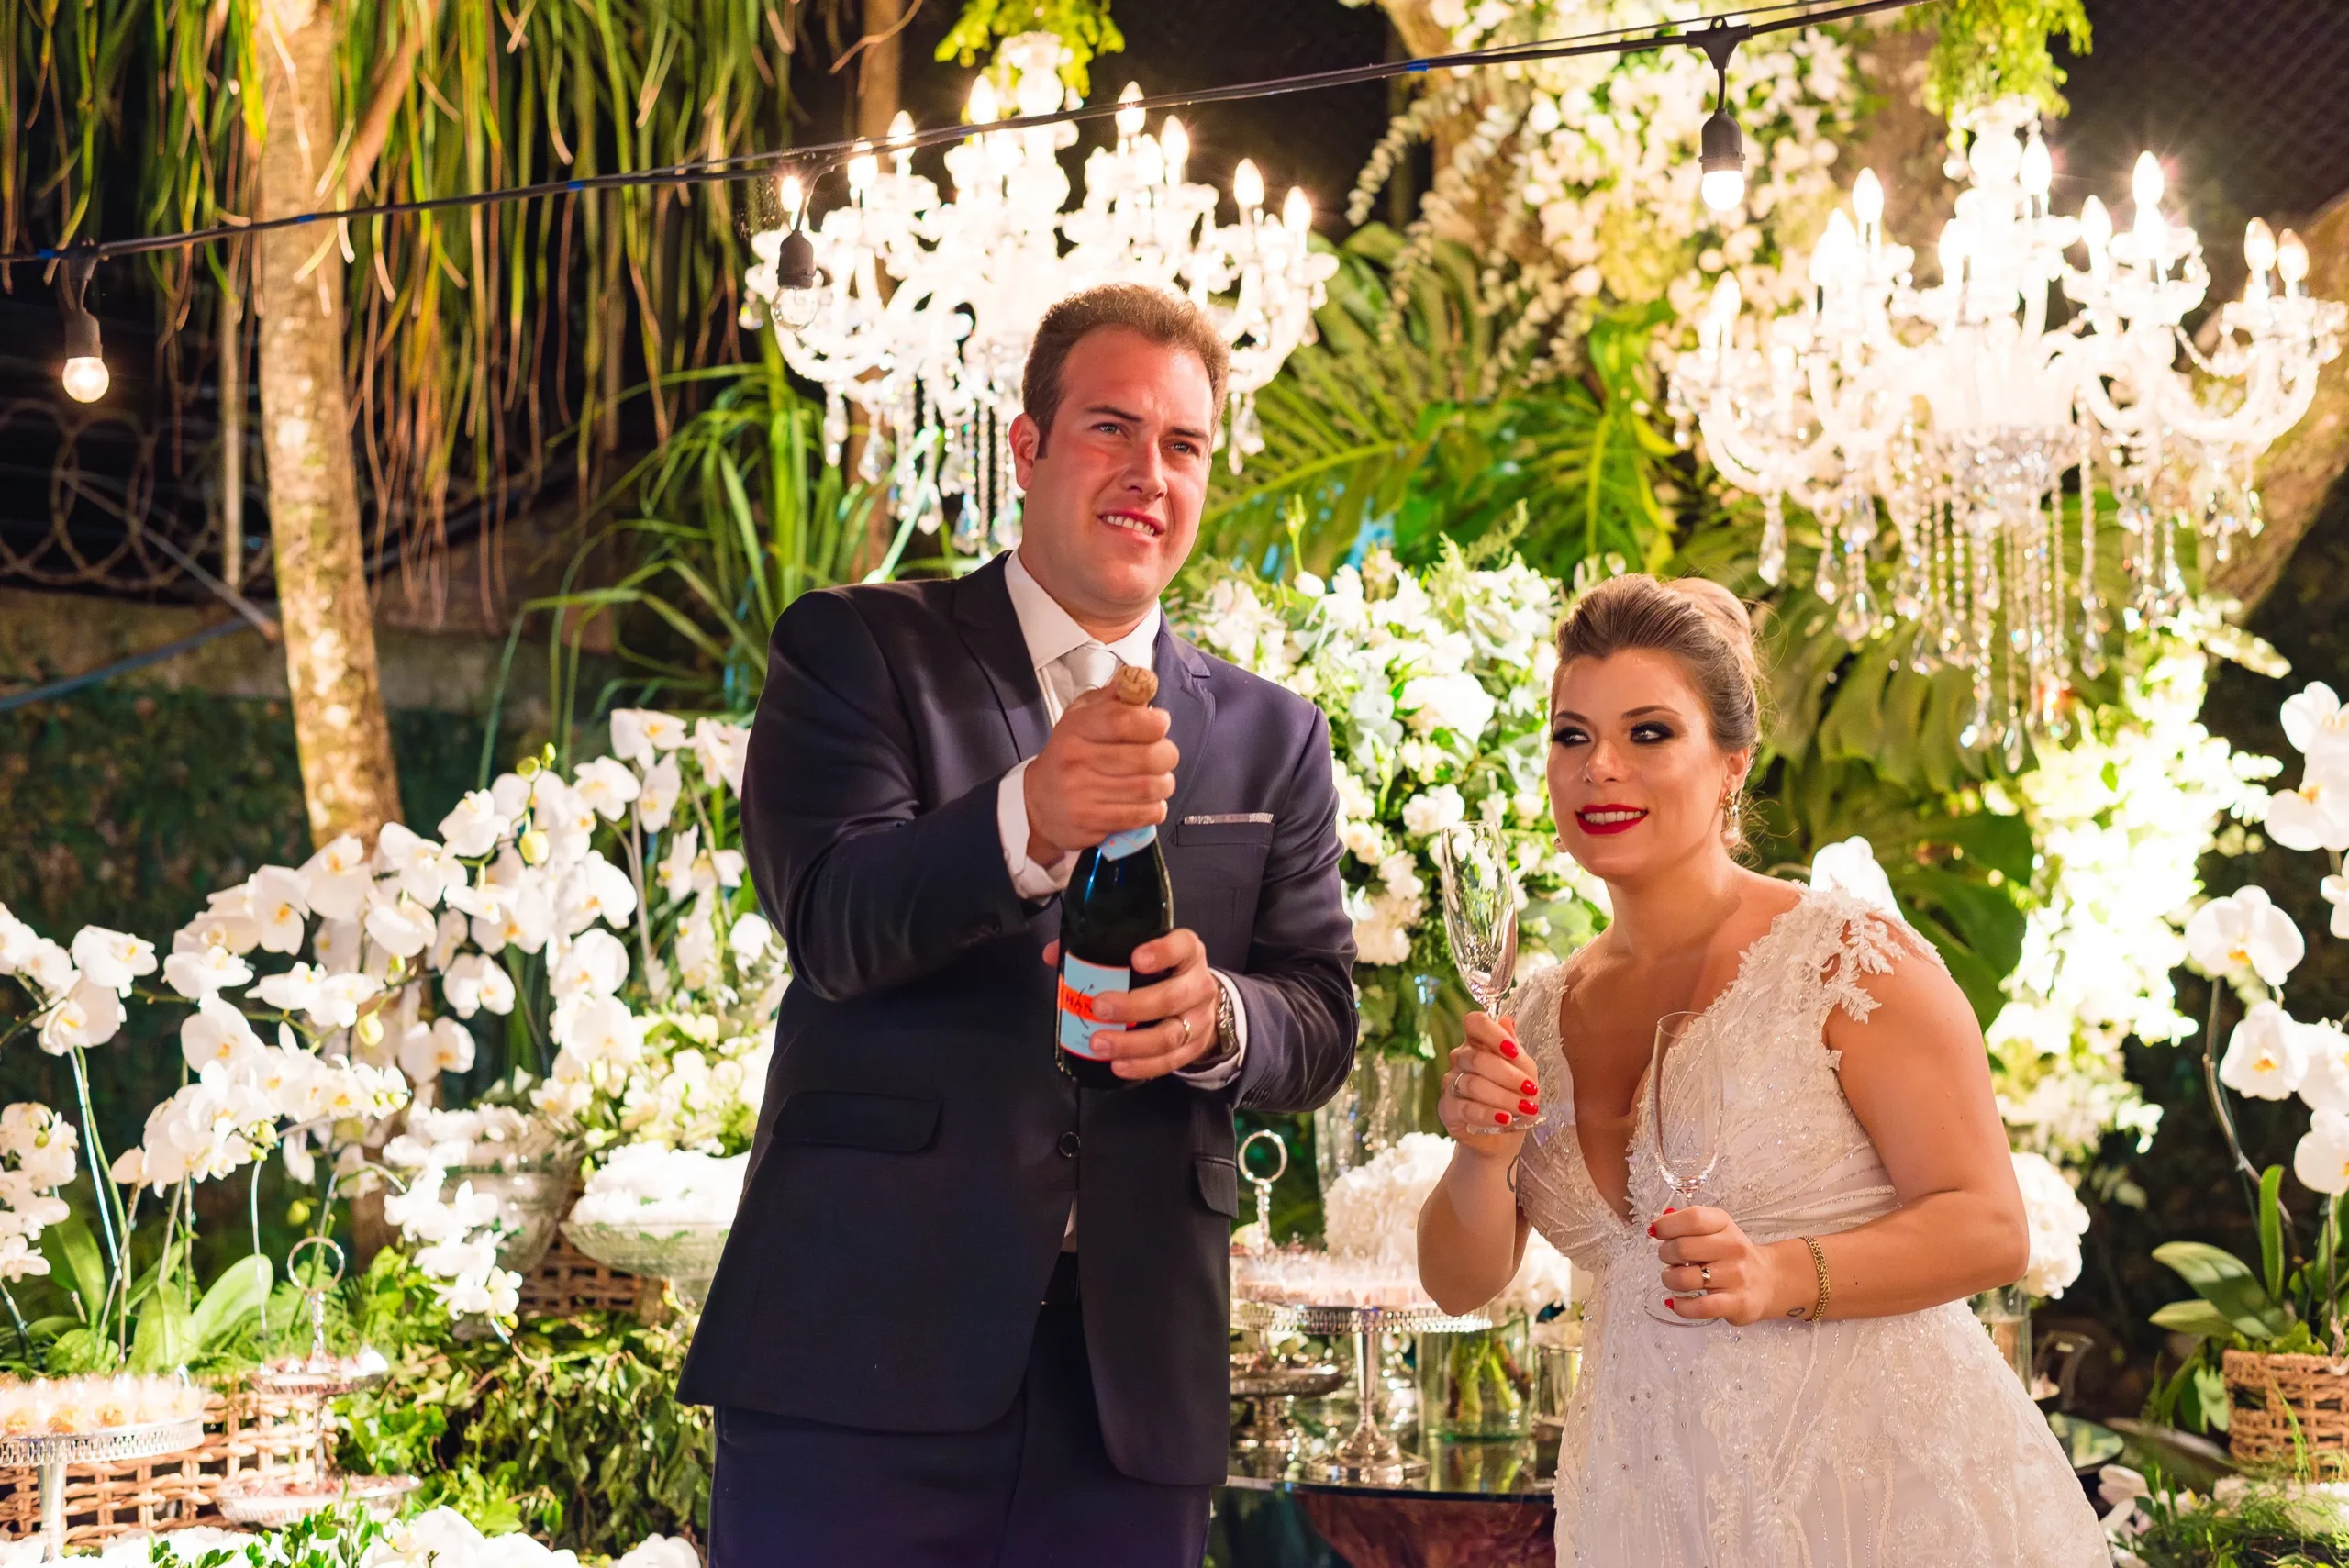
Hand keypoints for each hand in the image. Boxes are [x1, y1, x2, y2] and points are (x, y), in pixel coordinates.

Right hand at [1023, 686, 1178, 863]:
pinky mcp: (1091, 822)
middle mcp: (1076, 760)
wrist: (1037, 803)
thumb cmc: (1070, 755)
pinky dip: (1155, 809)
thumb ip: (1112, 699)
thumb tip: (1143, 680)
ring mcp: (1082, 794)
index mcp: (1076, 728)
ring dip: (1164, 784)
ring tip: (1158, 781)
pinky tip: (1148, 803)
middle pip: (1148, 757)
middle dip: (1168, 755)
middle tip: (1164, 756)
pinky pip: (1142, 815)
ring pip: (1150, 788)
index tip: (1160, 723)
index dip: (1154, 721)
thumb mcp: (1081, 717)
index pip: (1124, 720)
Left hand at [1038, 930, 1220, 1079]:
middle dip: (1133, 1006)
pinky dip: (1142, 1066)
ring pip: (1170, 1035)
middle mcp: (1199, 985)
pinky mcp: (1194, 1048)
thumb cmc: (1163, 973)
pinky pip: (1170, 1061)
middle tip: (1099, 1007)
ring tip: (1099, 1043)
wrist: (1201, 1004)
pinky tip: (1118, 1065)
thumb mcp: (1144, 953)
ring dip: (1131, 1043)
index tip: (1136, 959)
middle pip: (1172, 998)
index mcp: (1188, 953)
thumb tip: (1052, 954)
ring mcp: (1199, 1020)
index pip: (1182, 947)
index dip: (1162, 952)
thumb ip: (1101, 950)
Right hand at [1436, 1011, 1538, 1159]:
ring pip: (1473, 1084)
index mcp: (1478, 1042)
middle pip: (1477, 1058)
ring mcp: (1450, 1083)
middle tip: (1530, 1090)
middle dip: (1508, 1075)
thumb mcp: (1525, 1073)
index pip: (1475, 1023)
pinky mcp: (1447, 1108)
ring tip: (1526, 1110)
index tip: (1513, 1051)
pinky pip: (1466, 1108)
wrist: (1504, 1137)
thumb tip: (1507, 1020)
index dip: (1492, 1033)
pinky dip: (1489, 1114)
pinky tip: (1505, 1119)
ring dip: (1504, 1098)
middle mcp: (1460, 1059)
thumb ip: (1516, 1051)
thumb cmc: (1514, 1097)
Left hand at [1654, 1207, 1795, 1326]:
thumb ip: (1686, 1223)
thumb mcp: (1715, 1229)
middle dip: (1665, 1255)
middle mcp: (1733, 1247)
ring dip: (1669, 1280)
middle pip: (1681, 1248)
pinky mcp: (1737, 1303)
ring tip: (1675, 1279)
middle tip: (1670, 1259)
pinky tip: (1676, 1301)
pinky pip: (1699, 1307)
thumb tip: (1656, 1226)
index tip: (1657, 1232)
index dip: (1667, 1225)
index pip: (1692, 1218)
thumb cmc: (1732, 1253)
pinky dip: (1680, 1306)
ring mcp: (1737, 1276)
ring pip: (1684, 1279)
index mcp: (1724, 1223)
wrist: (1769, 1280)